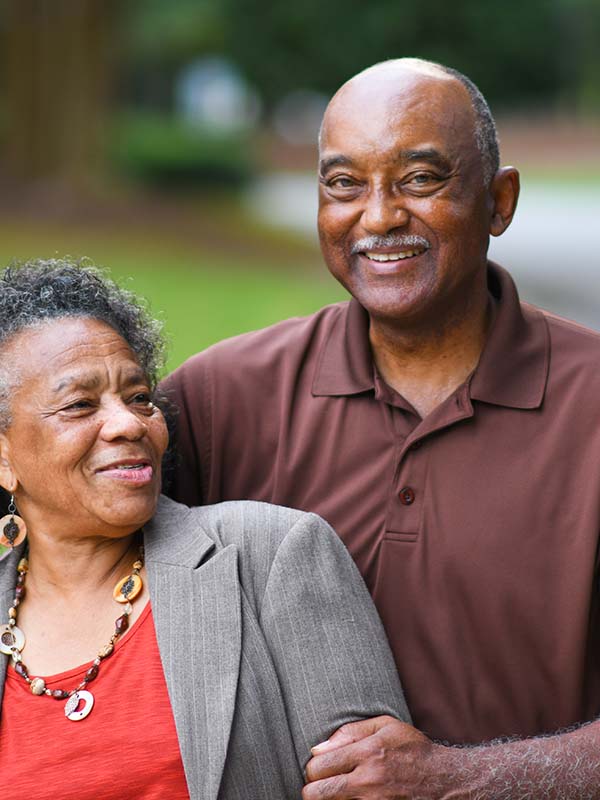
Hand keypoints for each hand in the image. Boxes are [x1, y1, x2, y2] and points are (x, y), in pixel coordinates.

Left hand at [303, 715, 464, 799]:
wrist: (445, 782)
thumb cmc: (413, 750)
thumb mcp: (386, 726)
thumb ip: (349, 732)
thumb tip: (317, 748)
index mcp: (367, 753)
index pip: (317, 766)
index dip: (314, 769)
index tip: (321, 769)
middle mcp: (367, 782)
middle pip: (315, 794)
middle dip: (314, 789)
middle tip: (324, 785)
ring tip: (340, 793)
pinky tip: (353, 799)